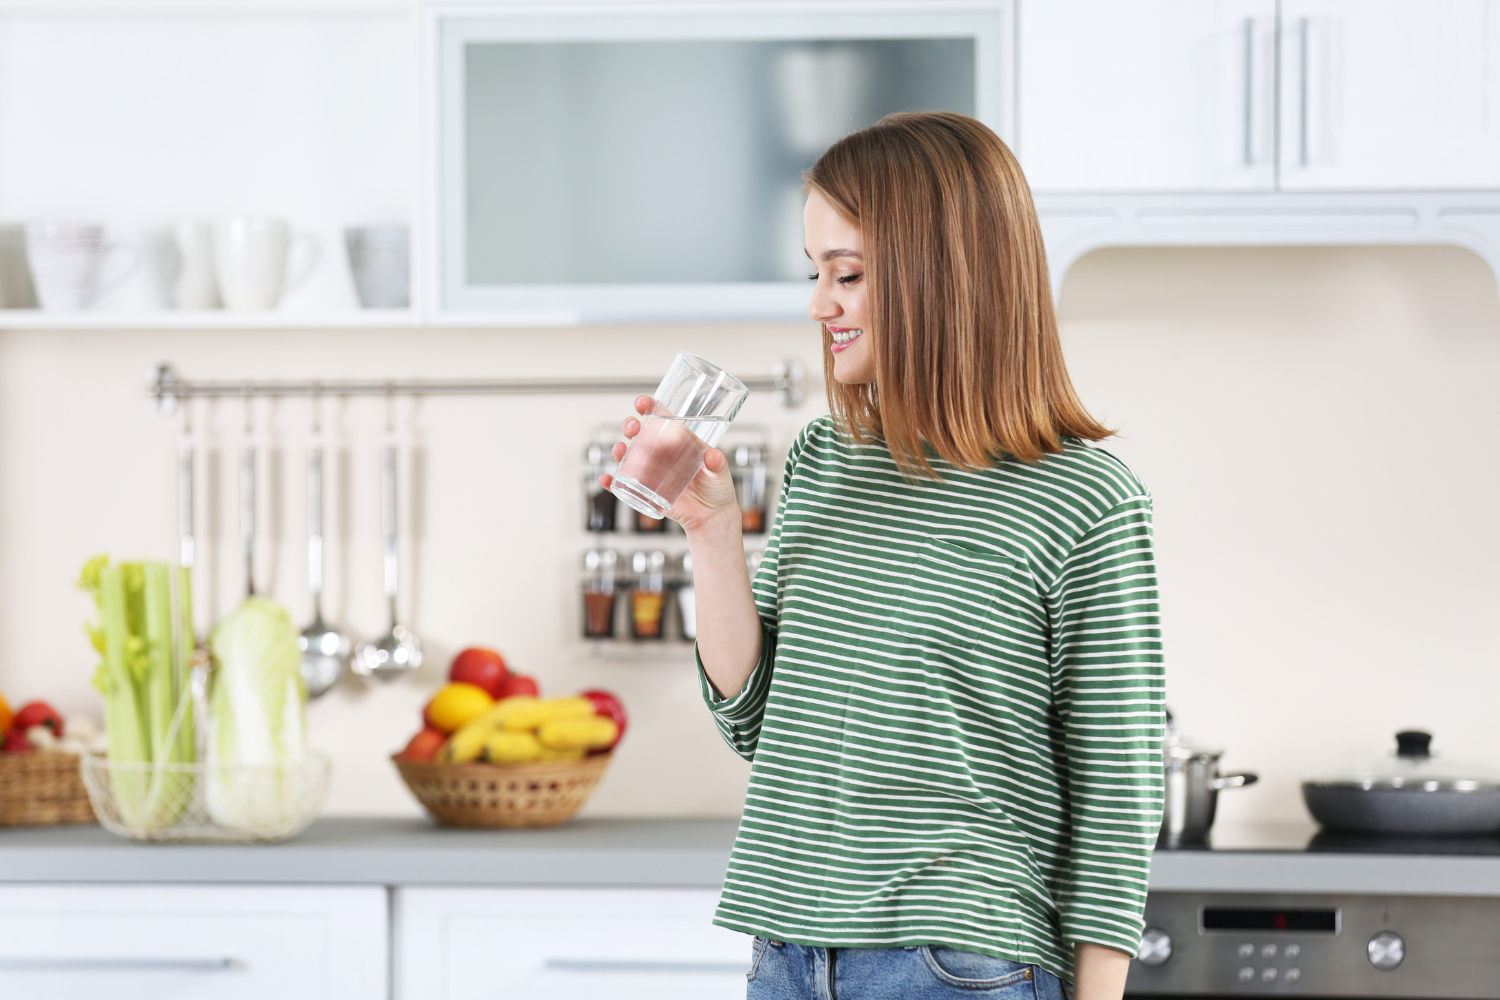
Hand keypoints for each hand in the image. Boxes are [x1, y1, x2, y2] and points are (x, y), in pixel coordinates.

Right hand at [598, 395, 740, 535]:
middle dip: (631, 426)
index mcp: (678, 441)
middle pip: (639, 434)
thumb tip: (713, 455)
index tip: (642, 403)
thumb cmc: (717, 489)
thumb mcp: (720, 473)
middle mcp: (661, 453)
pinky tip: (606, 480)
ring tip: (619, 451)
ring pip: (628, 456)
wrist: (711, 517)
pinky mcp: (646, 491)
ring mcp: (652, 471)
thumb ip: (718, 464)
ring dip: (618, 450)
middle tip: (633, 428)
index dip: (648, 407)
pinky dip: (612, 482)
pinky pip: (623, 485)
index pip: (660, 419)